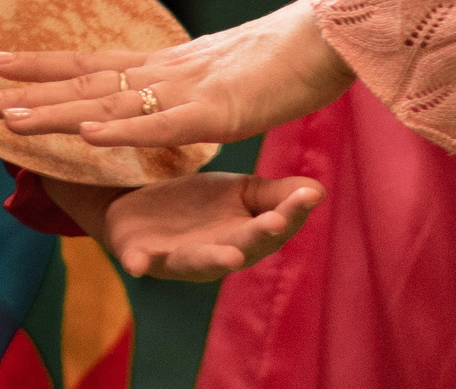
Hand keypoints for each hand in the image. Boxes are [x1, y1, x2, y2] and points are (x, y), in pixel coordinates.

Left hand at [0, 0, 354, 148]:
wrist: (339, 30)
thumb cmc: (297, 47)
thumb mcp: (238, 69)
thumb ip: (211, 79)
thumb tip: (199, 78)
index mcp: (174, 63)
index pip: (97, 62)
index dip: (46, 63)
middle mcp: (172, 70)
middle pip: (89, 82)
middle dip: (31, 90)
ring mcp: (193, 88)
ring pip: (114, 103)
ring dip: (60, 112)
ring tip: (11, 117)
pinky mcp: (223, 108)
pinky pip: (165, 123)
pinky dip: (125, 129)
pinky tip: (90, 134)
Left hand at [93, 173, 322, 280]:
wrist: (137, 202)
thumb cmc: (197, 204)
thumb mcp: (240, 192)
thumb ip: (275, 195)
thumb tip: (318, 190)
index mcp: (242, 236)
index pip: (273, 228)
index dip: (292, 214)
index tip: (310, 195)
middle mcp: (213, 252)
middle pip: (240, 247)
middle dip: (257, 237)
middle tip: (275, 222)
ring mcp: (175, 256)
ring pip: (197, 261)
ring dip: (212, 260)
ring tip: (230, 256)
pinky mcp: (138, 253)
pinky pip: (138, 260)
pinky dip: (138, 263)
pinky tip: (137, 265)